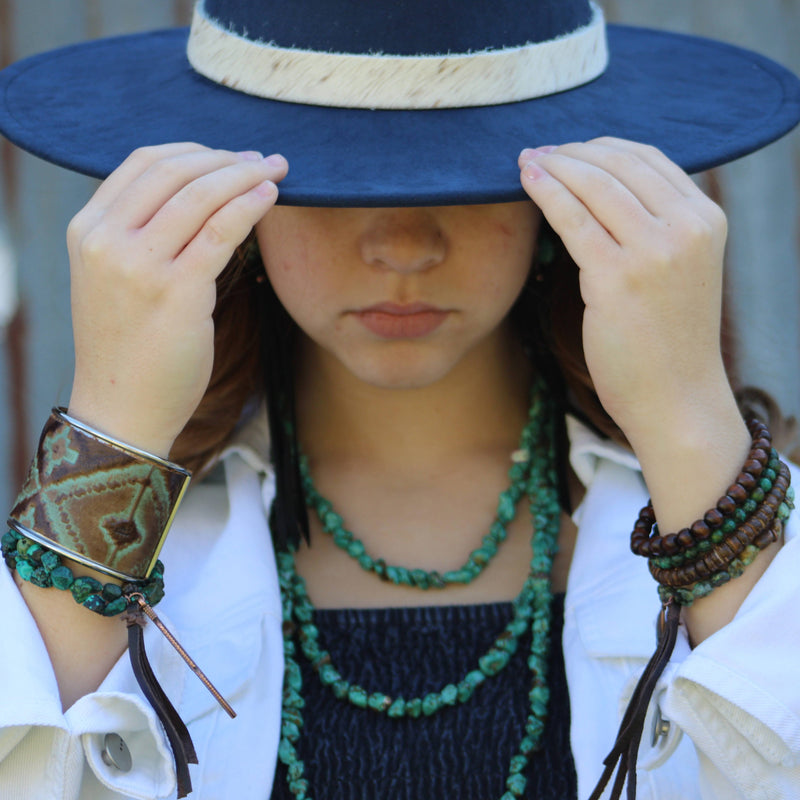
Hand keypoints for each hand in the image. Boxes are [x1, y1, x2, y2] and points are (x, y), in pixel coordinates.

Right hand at [66, 143, 287, 455]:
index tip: (229, 154)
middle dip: (226, 158)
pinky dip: (250, 205)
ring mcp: (138, 265)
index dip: (194, 150)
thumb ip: (138, 234)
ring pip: (201, 195)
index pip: (143, 162)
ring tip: (275, 172)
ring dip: (245, 175)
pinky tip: (270, 196)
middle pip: (175, 170)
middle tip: (261, 158)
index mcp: (87, 229)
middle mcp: (106, 240)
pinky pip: (222, 231)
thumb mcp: (115, 278)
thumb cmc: (129, 345)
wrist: (123, 406)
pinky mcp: (177, 291)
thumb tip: (196, 193)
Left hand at [519, 137, 730, 443]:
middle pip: (620, 164)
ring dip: (555, 165)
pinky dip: (546, 192)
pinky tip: (527, 180)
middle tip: (539, 150)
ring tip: (526, 160)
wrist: (675, 398)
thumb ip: (655, 229)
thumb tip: (603, 192)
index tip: (568, 148)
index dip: (601, 147)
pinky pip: (573, 218)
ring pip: (594, 184)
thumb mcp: (678, 271)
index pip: (649, 159)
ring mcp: (656, 251)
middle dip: (572, 151)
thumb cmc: (667, 341)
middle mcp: (688, 227)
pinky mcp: (619, 277)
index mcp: (707, 219)